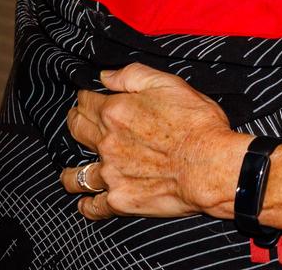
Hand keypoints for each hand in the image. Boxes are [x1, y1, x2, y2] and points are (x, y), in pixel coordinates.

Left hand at [61, 63, 245, 220]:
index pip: (87, 101)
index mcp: (116, 111)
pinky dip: (87, 206)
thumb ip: (133, 75)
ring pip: (76, 175)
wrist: (211, 165)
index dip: (85, 97)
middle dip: (74, 123)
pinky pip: (94, 206)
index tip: (87, 98)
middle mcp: (107, 142)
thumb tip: (105, 76)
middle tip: (77, 122)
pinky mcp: (120, 199)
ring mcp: (111, 173)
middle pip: (77, 131)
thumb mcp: (170, 84)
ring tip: (70, 173)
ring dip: (70, 173)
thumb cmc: (198, 124)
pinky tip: (86, 203)